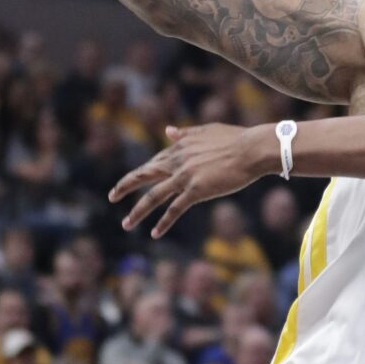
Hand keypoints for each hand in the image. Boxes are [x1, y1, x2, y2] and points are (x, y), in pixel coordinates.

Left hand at [108, 123, 275, 237]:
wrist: (253, 149)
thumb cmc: (236, 139)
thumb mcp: (207, 131)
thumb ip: (186, 133)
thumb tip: (167, 131)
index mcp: (180, 146)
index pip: (156, 161)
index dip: (144, 171)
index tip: (134, 180)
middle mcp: (178, 161)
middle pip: (144, 175)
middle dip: (125, 186)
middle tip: (111, 196)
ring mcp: (185, 176)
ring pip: (153, 196)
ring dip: (137, 211)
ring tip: (126, 224)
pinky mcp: (196, 190)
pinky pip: (175, 209)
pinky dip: (163, 222)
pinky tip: (155, 233)